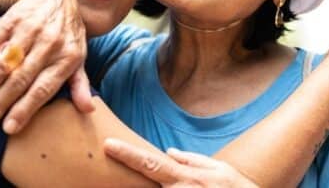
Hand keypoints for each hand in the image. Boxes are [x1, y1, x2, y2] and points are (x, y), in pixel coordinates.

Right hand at [0, 0, 93, 132]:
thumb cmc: (68, 33)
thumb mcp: (79, 56)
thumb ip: (80, 84)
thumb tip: (88, 109)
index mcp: (66, 57)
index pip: (43, 89)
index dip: (25, 109)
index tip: (8, 129)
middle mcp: (48, 44)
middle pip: (19, 79)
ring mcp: (29, 31)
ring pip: (3, 64)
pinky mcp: (11, 20)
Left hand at [104, 138, 258, 187]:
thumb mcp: (220, 170)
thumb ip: (192, 160)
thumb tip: (169, 152)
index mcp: (186, 177)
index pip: (150, 163)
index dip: (128, 154)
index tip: (108, 144)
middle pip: (150, 185)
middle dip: (143, 182)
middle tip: (157, 171)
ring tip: (192, 184)